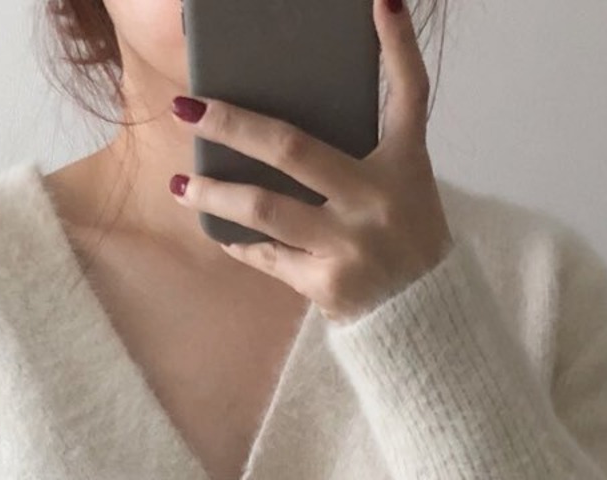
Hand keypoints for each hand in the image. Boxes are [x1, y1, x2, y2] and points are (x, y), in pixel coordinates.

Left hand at [168, 0, 453, 323]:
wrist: (425, 320)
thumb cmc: (407, 240)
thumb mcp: (409, 183)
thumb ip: (372, 140)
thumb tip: (316, 98)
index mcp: (401, 166)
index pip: (409, 93)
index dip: (397, 44)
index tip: (380, 0)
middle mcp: (374, 201)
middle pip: (292, 149)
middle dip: (233, 124)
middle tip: (187, 108)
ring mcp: (347, 246)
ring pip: (264, 210)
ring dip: (215, 193)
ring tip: (181, 183)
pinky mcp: (326, 286)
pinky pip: (268, 257)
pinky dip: (240, 243)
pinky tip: (217, 230)